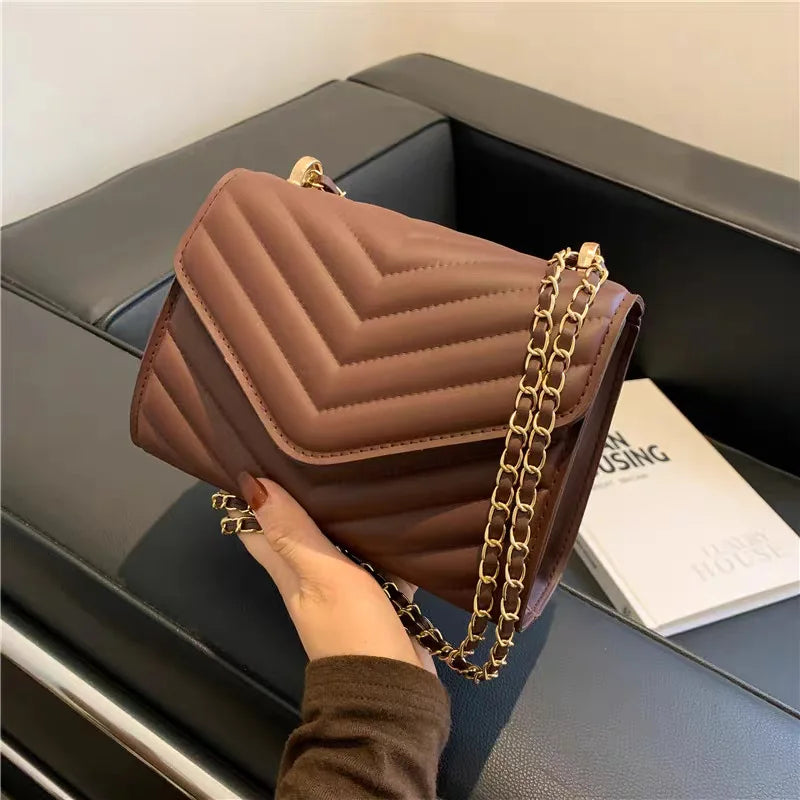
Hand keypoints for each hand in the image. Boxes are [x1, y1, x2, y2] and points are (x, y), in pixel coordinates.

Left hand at [236, 473, 435, 673]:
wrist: (395, 692)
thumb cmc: (354, 630)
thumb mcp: (323, 576)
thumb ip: (293, 534)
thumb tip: (252, 487)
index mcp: (289, 572)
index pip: (256, 527)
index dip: (250, 495)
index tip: (253, 456)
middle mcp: (310, 577)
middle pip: (298, 528)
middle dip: (299, 494)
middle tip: (311, 449)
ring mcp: (345, 588)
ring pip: (338, 539)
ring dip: (342, 512)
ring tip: (355, 468)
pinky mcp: (376, 597)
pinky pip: (375, 558)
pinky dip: (381, 539)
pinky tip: (396, 516)